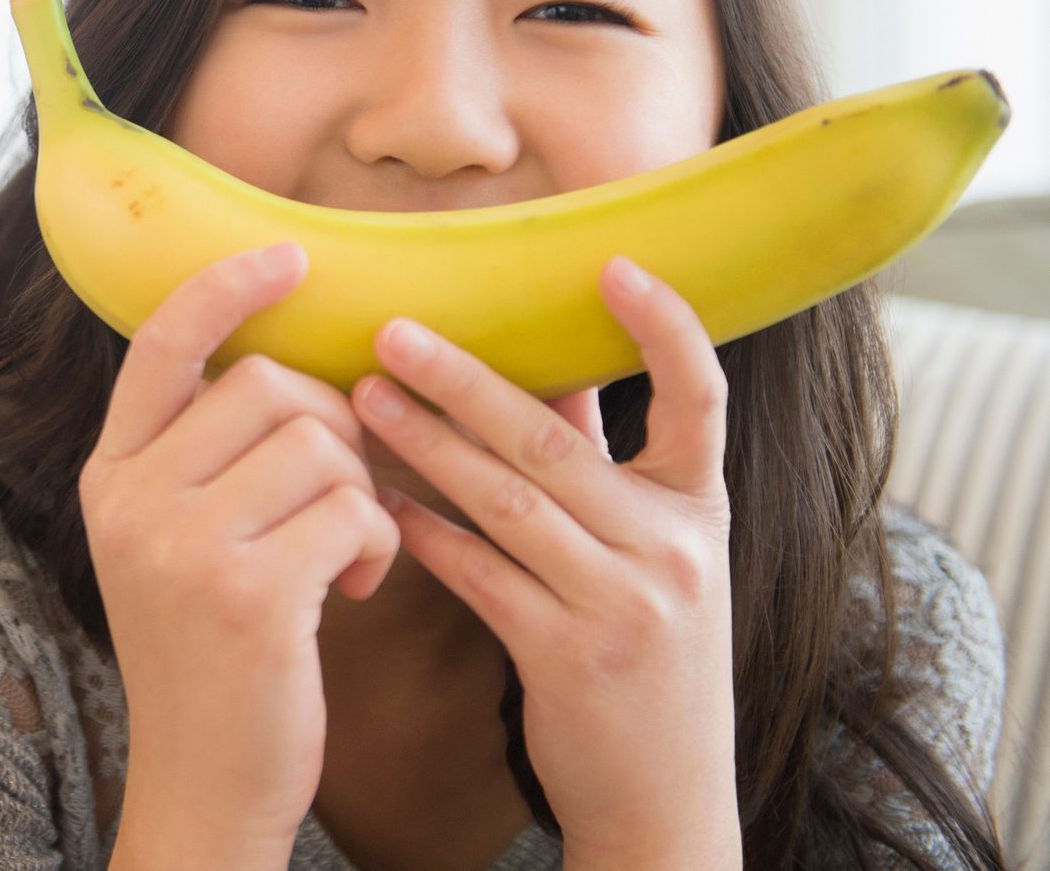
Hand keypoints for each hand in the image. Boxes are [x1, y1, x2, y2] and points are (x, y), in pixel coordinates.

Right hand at [85, 242, 400, 867]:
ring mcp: (180, 545)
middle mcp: (129, 500)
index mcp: (109, 477)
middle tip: (343, 494)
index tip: (290, 255)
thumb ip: (202, 458)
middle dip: (334, 426)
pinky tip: (358, 589)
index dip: (227, 286)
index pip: (162, 342)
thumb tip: (294, 365)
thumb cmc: (214, 659)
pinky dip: (378, 542)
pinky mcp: (245, 594)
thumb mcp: (173, 546)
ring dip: (362, 492)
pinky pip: (350, 508)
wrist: (204, 789)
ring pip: (319, 442)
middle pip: (267, 383)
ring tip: (350, 553)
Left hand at [349, 257, 739, 869]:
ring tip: (360, 399)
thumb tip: (560, 369)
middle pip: (555, 440)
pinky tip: (374, 500)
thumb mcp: (655, 555)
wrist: (666, 800)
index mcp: (700, 509)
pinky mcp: (572, 657)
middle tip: (392, 329)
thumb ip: (609, 466)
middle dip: (467, 379)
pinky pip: (481, 576)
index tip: (613, 263)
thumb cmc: (644, 655)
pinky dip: (425, 533)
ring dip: (425, 445)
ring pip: (507, 500)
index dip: (665, 328)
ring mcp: (627, 603)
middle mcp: (673, 547)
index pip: (702, 399)